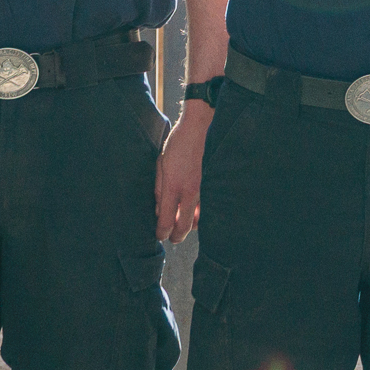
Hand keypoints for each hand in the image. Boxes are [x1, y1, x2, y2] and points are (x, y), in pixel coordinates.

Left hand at [157, 100, 211, 240]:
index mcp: (173, 186)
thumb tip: (159, 210)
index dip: (162, 232)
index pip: (167, 219)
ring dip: (189, 226)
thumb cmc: (176, 146)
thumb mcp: (160, 166)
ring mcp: (202, 190)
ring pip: (198, 219)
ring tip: (181, 226)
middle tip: (171, 239)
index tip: (159, 236)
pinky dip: (200, 216)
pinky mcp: (210, 187)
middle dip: (177, 236)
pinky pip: (206, 209)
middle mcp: (189, 192)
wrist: (197, 130)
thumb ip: (159, 190)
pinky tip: (195, 215)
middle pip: (185, 225)